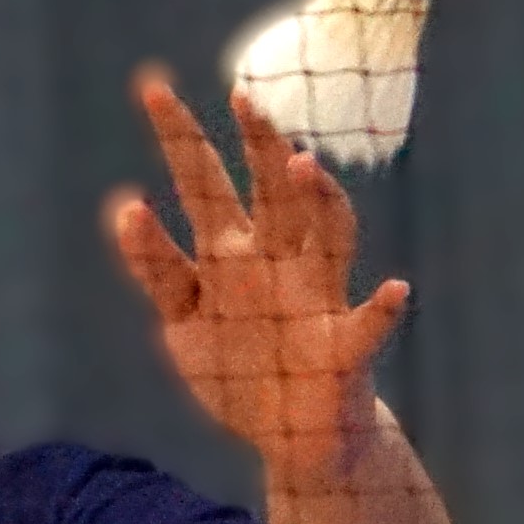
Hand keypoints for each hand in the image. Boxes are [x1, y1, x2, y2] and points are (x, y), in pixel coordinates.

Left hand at [103, 75, 409, 483]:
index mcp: (231, 254)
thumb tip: (128, 207)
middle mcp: (279, 262)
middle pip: (271, 193)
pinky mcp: (344, 349)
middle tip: (241, 98)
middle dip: (259, 146)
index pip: (204, 183)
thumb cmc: (239, 367)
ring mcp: (315, 300)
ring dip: (318, 201)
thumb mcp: (182, 320)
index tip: (152, 88)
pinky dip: (384, 311)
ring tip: (305, 167)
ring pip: (325, 237)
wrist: (296, 435)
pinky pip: (368, 326)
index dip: (180, 139)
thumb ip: (156, 267)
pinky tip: (396, 292)